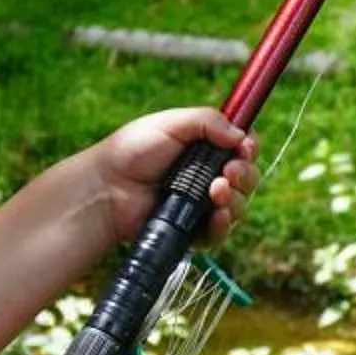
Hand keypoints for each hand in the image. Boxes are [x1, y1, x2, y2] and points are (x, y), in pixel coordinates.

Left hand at [93, 106, 259, 252]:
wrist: (106, 187)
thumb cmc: (132, 151)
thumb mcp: (171, 123)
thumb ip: (208, 121)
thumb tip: (241, 135)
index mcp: (205, 148)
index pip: (242, 148)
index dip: (249, 148)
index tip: (244, 148)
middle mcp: (207, 176)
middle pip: (246, 178)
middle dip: (245, 174)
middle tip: (229, 172)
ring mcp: (201, 205)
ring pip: (238, 205)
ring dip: (236, 198)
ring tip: (217, 191)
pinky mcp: (193, 230)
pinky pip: (219, 233)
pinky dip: (224, 225)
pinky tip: (217, 215)